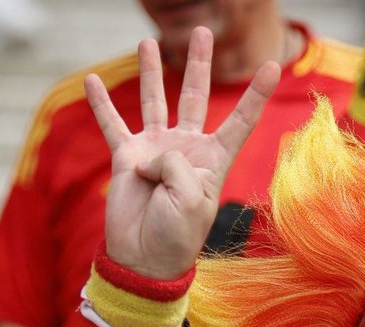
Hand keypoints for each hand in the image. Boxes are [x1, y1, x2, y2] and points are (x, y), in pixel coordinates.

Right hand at [85, 31, 279, 279]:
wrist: (145, 258)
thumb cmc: (178, 235)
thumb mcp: (191, 198)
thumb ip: (176, 164)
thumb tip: (151, 152)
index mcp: (213, 160)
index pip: (239, 120)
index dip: (255, 94)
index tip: (272, 66)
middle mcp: (186, 149)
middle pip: (195, 96)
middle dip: (199, 64)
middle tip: (203, 31)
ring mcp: (155, 150)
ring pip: (154, 100)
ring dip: (152, 70)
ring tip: (150, 42)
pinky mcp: (126, 158)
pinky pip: (112, 124)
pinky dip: (101, 103)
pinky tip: (92, 80)